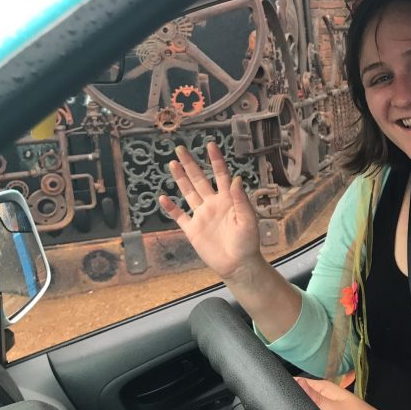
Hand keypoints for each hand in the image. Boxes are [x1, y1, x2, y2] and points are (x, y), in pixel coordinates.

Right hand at [158, 141, 261, 279]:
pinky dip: (170, 208)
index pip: (221, 175)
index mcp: (228, 200)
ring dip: (180, 179)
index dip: (216, 160)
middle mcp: (213, 204)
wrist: (238, 264)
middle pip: (200, 180)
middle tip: (180, 148)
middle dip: (190, 164)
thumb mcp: (248, 220)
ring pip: (188, 193)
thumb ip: (241, 200)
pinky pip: (179, 216)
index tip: (210, 145)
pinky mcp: (193, 230)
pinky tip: (163, 197)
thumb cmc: (248, 242)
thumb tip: (236, 178)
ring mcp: (202, 216)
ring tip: (172, 164)